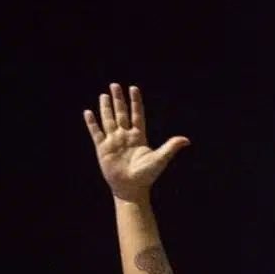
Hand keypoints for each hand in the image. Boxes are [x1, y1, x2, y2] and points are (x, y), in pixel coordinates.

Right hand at [84, 84, 189, 202]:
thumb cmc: (146, 175)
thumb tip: (186, 140)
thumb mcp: (160, 159)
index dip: (135, 102)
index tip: (133, 88)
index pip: (136, 114)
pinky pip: (96, 132)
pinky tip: (88, 112)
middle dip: (118, 99)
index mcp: (138, 136)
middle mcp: (125, 136)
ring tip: (104, 94)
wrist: (131, 188)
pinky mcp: (103, 148)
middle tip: (115, 85)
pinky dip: (92, 123)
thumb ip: (171, 147)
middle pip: (121, 113)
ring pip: (108, 120)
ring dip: (106, 107)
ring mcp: (113, 141)